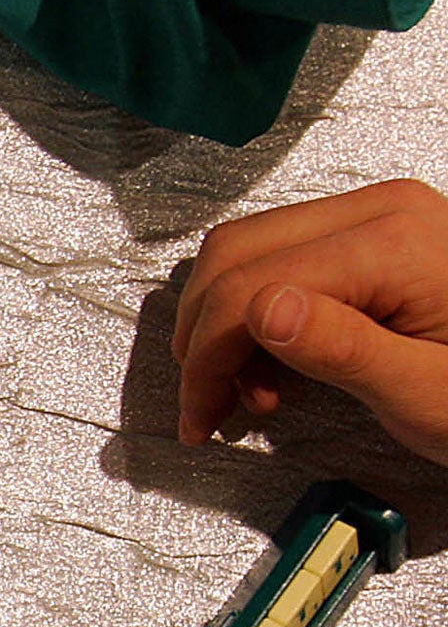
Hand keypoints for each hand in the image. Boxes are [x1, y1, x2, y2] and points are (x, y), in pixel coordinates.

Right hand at [172, 179, 447, 466]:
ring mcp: (375, 215)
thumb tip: (263, 311)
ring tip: (249, 390)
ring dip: (223, 323)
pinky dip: (254, 311)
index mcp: (392, 242)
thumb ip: (346, 350)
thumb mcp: (429, 393)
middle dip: (203, 337)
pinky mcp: (371, 233)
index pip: (250, 286)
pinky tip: (276, 363)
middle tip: (208, 406)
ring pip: (246, 251)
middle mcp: (379, 211)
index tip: (202, 416)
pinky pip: (279, 255)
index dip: (208, 357)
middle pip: (235, 254)